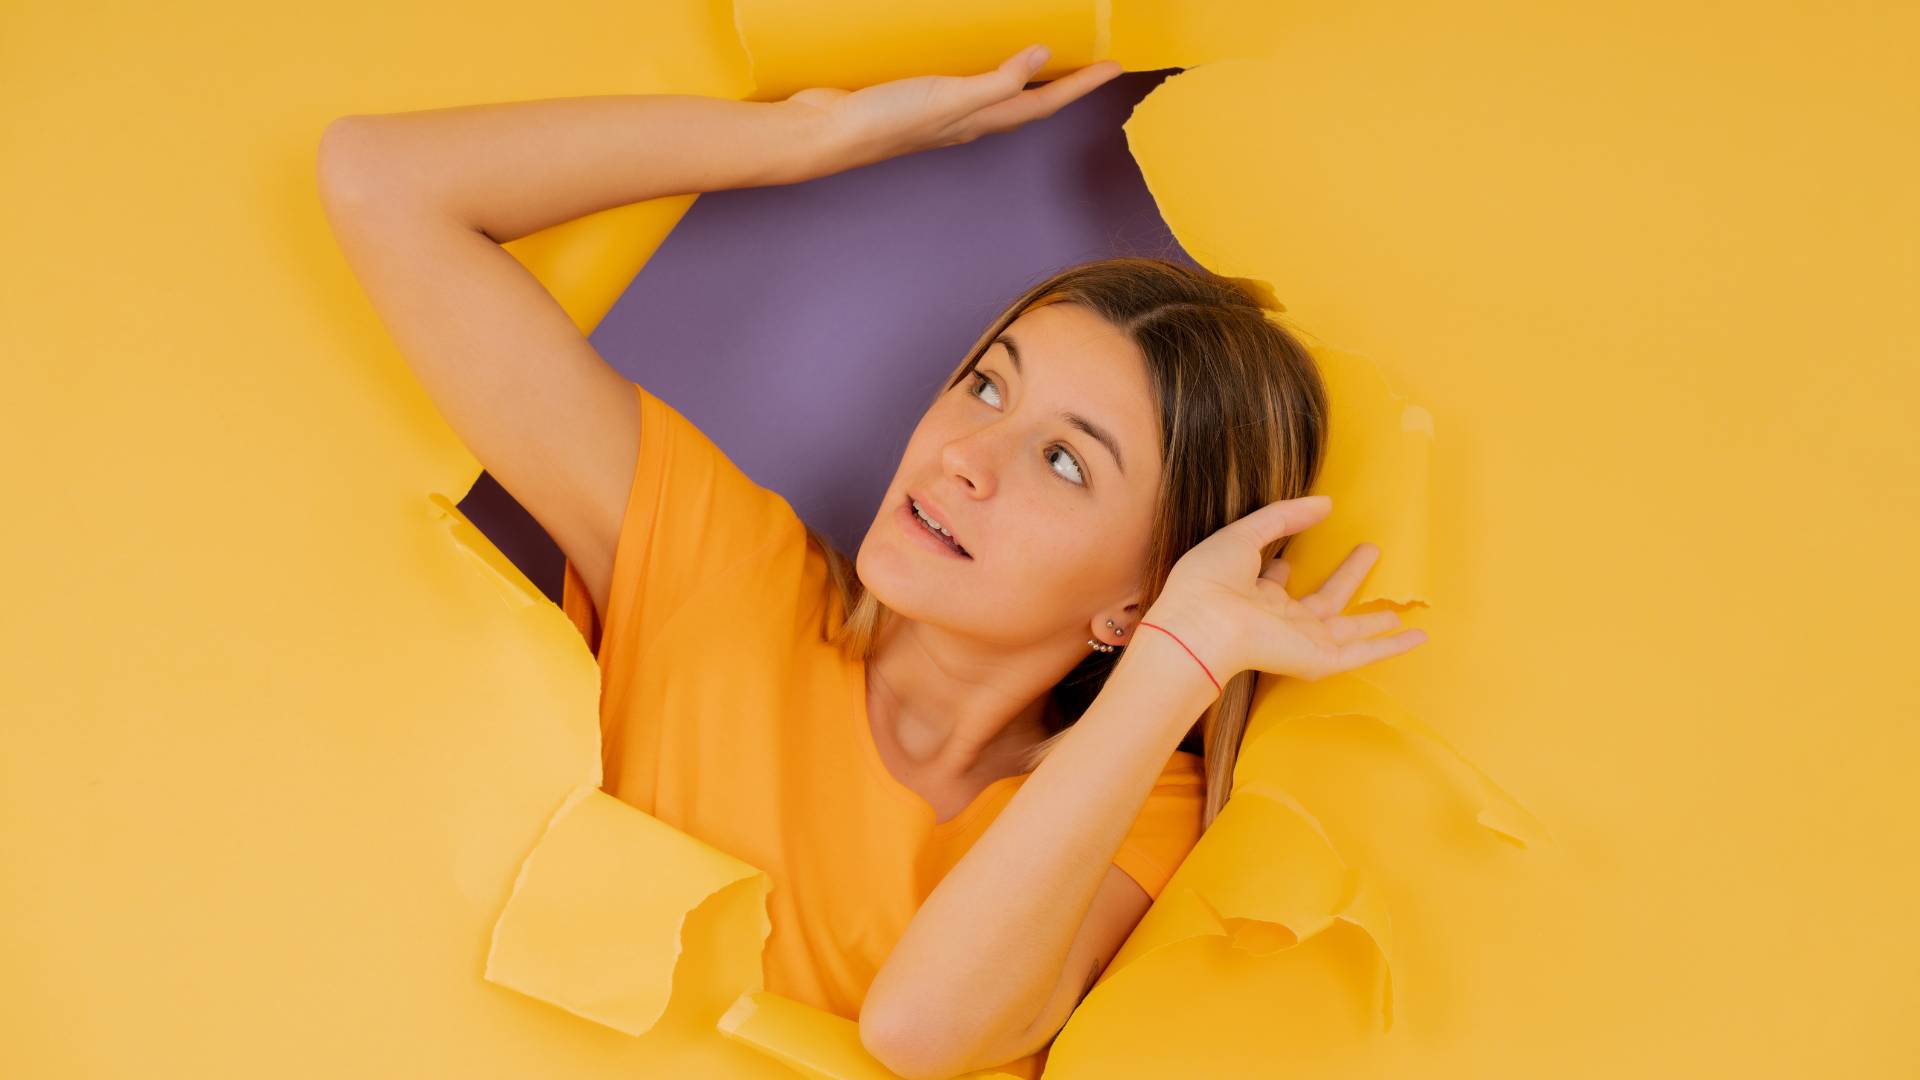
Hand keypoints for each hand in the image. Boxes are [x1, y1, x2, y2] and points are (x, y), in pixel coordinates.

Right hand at [780, 45, 1123, 172]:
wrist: (825, 134)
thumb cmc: (884, 121)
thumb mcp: (949, 98)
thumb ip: (997, 80)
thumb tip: (1041, 57)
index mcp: (980, 120)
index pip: (1044, 102)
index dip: (1081, 85)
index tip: (1115, 67)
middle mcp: (968, 119)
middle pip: (1029, 101)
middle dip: (1064, 83)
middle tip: (1092, 60)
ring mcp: (943, 111)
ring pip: (999, 92)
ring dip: (1026, 76)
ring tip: (1047, 53)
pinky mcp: (918, 96)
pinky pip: (966, 80)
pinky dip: (984, 65)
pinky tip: (976, 50)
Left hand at [1141, 495, 1427, 684]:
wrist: (1202, 624)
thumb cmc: (1209, 579)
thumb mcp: (1245, 534)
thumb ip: (1284, 517)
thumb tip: (1325, 502)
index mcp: (1253, 594)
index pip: (1274, 582)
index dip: (1281, 569)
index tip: (1288, 558)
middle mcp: (1278, 619)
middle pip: (1323, 599)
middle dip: (1347, 576)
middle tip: (1369, 550)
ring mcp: (1301, 640)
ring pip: (1348, 628)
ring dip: (1374, 619)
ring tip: (1400, 608)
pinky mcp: (1318, 658)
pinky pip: (1363, 653)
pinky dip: (1391, 647)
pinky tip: (1416, 637)